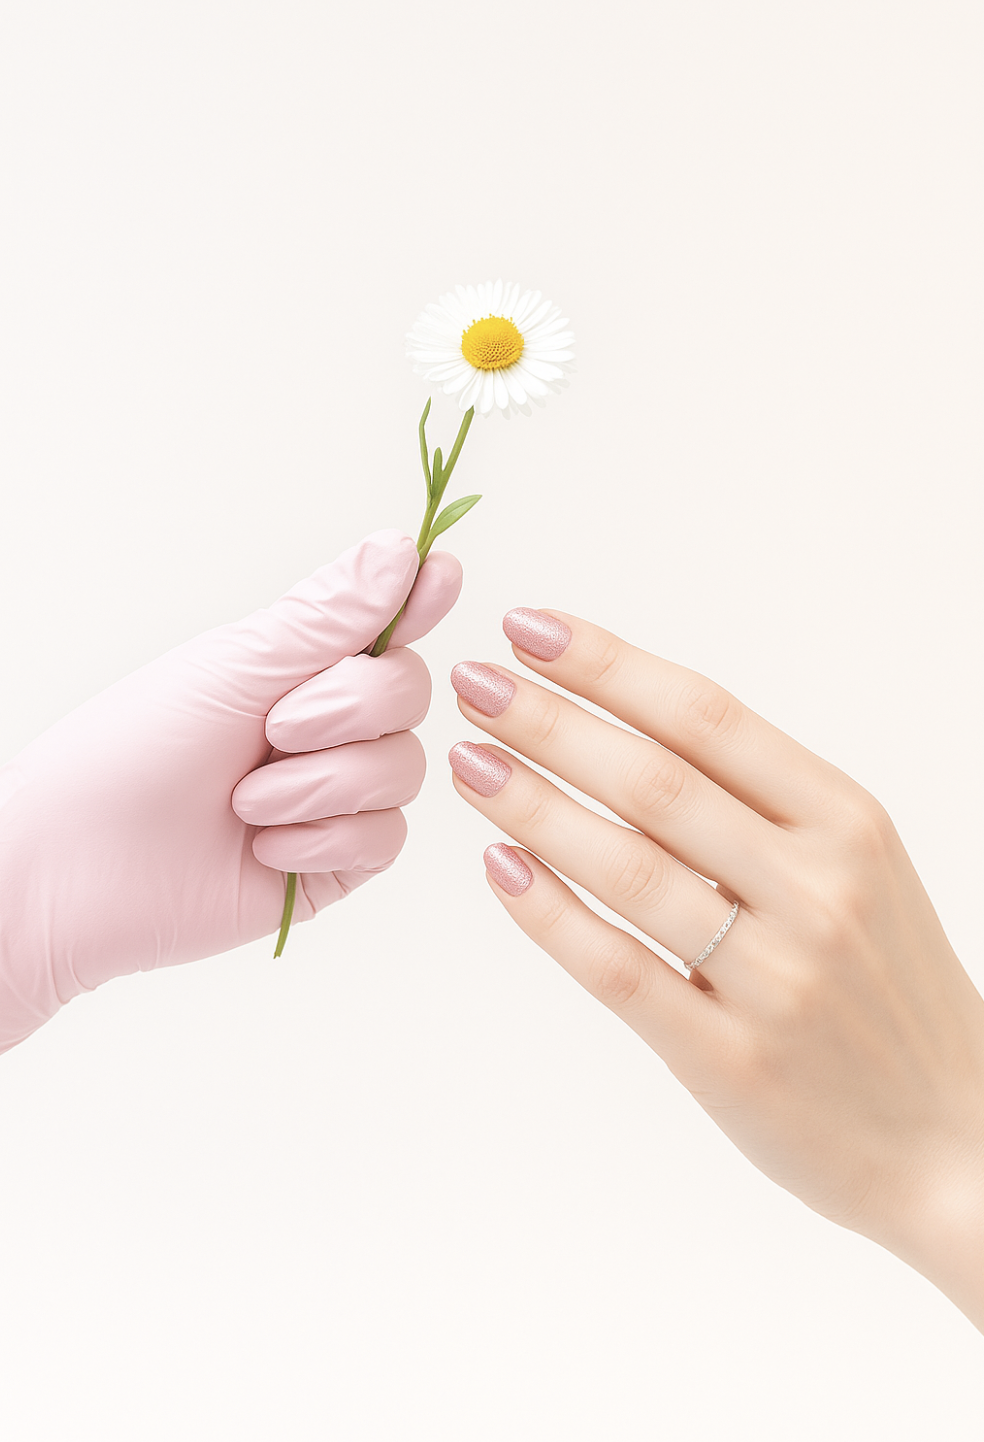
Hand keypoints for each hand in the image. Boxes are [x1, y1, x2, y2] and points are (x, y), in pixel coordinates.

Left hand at [0, 530, 460, 1055]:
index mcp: (300, 667)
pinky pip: (385, 839)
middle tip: (273, 729)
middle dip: (348, 710)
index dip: (421, 601)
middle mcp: (327, 727)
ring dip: (322, 785)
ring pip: (405, 771)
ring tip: (245, 803)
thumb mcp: (236, 666)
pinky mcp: (336, 864)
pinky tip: (264, 848)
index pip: (388, 624)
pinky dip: (323, 840)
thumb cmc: (131, 753)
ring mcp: (336, 797)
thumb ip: (331, 616)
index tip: (440, 577)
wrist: (79, 868)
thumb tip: (405, 549)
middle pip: (412, 694)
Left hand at [448, 608, 983, 1331]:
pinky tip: (499, 868)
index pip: (707, 717)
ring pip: (629, 868)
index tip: (530, 629)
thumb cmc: (887, 986)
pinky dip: (550, 914)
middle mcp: (818, 888)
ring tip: (469, 763)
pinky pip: (620, 971)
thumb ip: (758, 802)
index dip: (608, 667)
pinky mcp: (734, 1061)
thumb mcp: (857, 865)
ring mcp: (777, 978)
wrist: (956, 1136)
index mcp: (846, 821)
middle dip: (552, 722)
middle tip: (475, 683)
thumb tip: (617, 725)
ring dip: (535, 806)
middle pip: (657, 782)